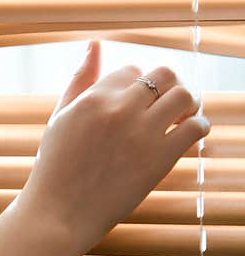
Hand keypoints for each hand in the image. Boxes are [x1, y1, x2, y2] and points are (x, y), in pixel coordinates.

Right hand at [16, 40, 210, 254]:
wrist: (59, 211)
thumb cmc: (56, 165)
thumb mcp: (61, 116)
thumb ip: (80, 79)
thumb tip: (95, 44)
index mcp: (93, 98)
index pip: (133, 70)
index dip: (137, 84)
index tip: (135, 101)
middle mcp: (119, 110)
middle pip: (164, 74)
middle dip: (168, 85)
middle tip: (165, 103)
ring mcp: (141, 134)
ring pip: (185, 95)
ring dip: (187, 102)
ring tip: (180, 116)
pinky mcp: (160, 159)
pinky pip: (195, 127)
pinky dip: (198, 126)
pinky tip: (187, 135)